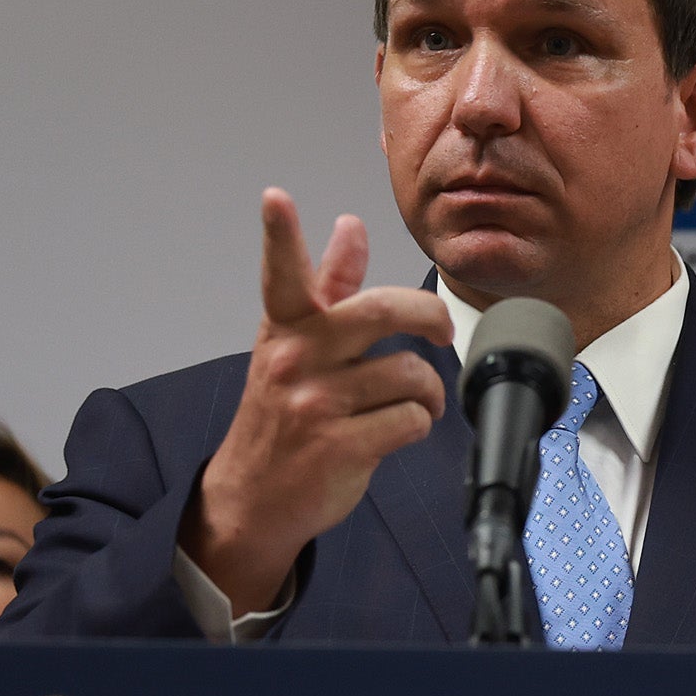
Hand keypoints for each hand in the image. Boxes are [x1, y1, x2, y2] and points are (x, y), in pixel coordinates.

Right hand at [182, 189, 452, 612]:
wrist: (254, 497)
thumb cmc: (281, 414)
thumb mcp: (294, 347)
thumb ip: (327, 288)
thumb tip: (350, 228)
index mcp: (286, 329)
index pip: (283, 275)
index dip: (280, 235)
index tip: (275, 198)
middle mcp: (297, 359)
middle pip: (383, 311)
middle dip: (430, 317)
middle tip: (441, 332)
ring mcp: (317, 403)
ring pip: (411, 374)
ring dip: (429, 392)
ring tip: (416, 401)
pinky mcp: (341, 445)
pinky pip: (412, 420)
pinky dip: (419, 425)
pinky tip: (400, 429)